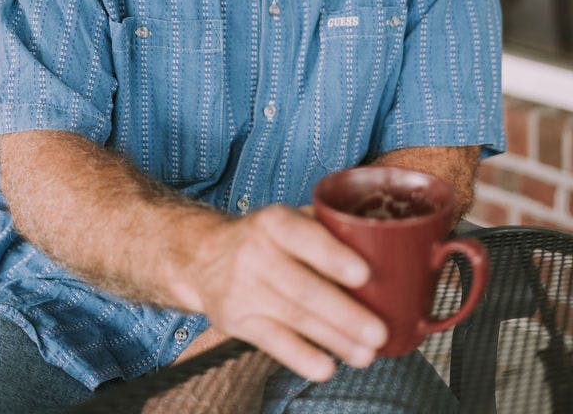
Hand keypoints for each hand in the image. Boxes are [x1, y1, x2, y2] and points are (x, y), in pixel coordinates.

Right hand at [186, 204, 387, 380]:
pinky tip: (327, 367)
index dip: (333, 256)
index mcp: (273, 221)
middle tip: (379, 332)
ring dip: (334, 339)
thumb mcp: (286, 219)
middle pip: (303, 288)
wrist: (203, 257)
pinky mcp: (236, 321)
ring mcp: (243, 289)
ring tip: (366, 354)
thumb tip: (383, 245)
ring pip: (294, 318)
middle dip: (344, 313)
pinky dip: (302, 357)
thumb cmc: (263, 238)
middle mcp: (254, 252)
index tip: (364, 274)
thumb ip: (325, 227)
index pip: (304, 237)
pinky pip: (273, 343)